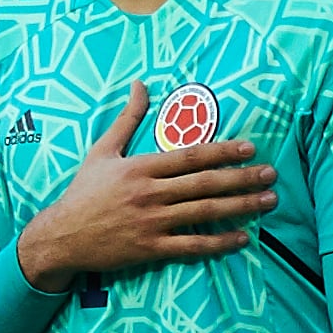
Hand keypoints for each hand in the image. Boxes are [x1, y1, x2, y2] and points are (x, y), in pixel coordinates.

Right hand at [14, 87, 272, 288]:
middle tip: (271, 174)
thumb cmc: (83, 192)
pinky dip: (219, 243)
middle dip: (242, 178)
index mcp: (139, 167)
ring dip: (241, 206)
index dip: (222, 151)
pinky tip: (242, 237)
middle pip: (205, 184)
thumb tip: (140, 84)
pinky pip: (192, 246)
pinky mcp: (151, 248)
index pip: (189, 156)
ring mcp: (152, 222)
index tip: (250, 148)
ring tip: (268, 201)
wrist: (61, 236)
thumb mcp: (101, 151)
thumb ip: (127, 119)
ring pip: (205, 213)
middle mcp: (149, 194)